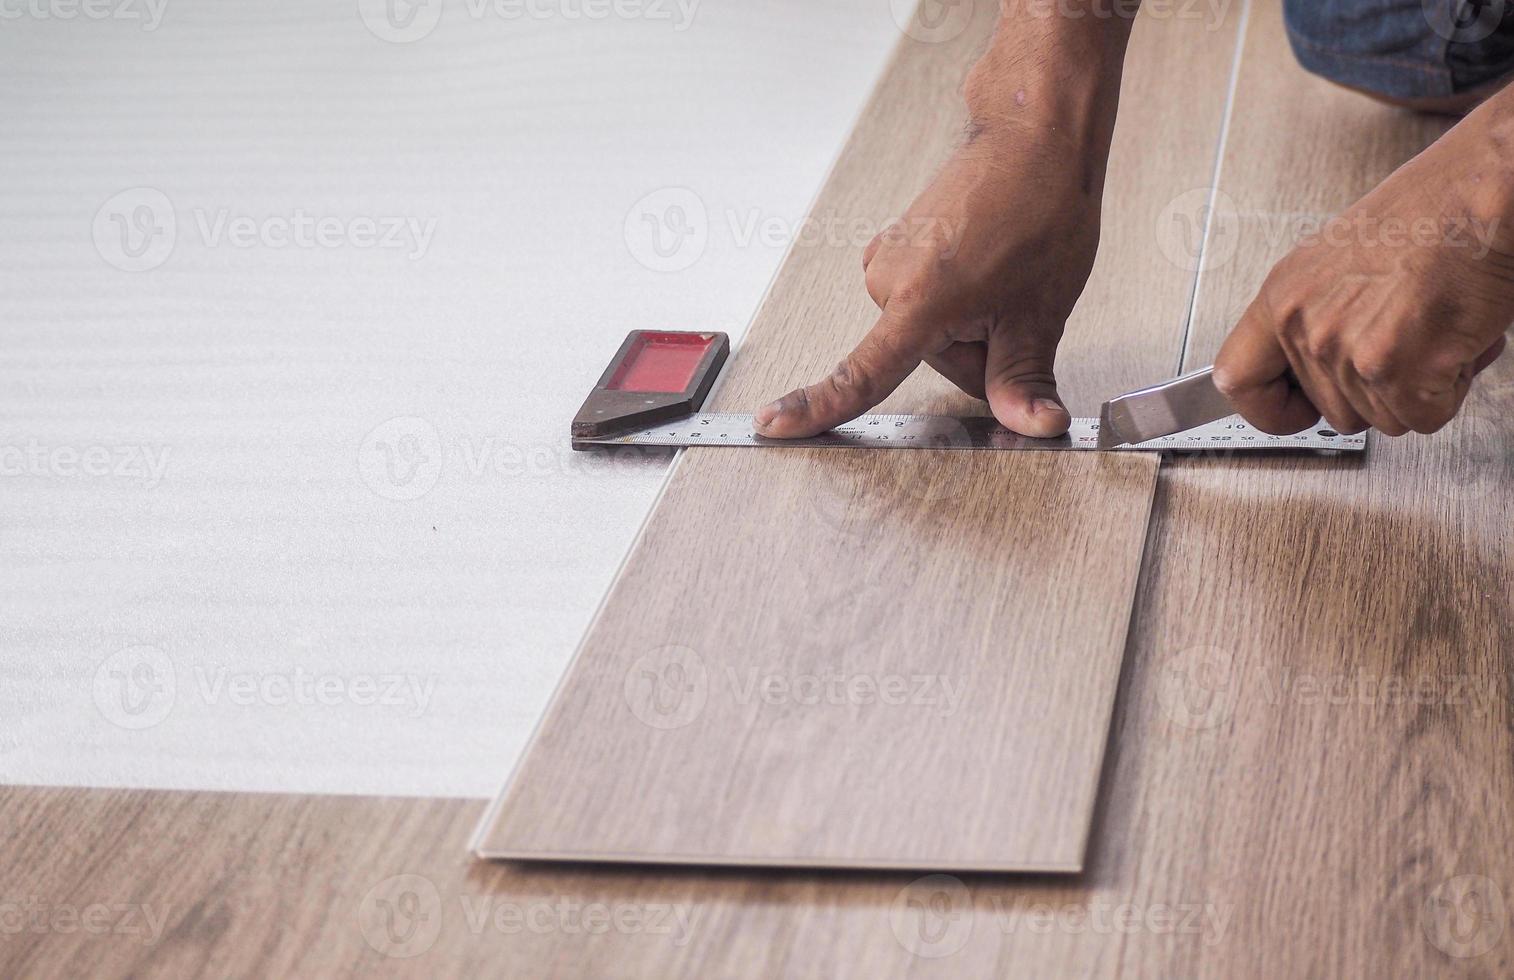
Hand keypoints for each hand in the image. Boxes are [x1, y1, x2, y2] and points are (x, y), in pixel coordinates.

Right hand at [753, 16, 1131, 439]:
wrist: (1031, 139)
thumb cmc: (1038, 207)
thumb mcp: (1040, 313)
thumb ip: (1024, 380)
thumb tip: (1035, 424)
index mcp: (918, 301)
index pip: (861, 375)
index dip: (817, 407)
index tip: (774, 425)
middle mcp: (888, 280)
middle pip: (927, 361)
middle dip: (975, 350)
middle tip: (1014, 306)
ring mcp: (888, 260)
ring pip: (926, 333)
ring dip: (967, 322)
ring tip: (1003, 277)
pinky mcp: (894, 248)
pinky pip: (921, 302)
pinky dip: (954, 298)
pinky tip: (984, 266)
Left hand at [1214, 99, 1513, 435]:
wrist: (1480, 191)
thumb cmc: (1428, 217)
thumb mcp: (1336, 264)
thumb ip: (1314, 320)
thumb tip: (1315, 374)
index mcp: (1282, 297)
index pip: (1237, 379)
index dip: (1270, 408)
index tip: (1297, 410)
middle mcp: (1305, 324)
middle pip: (1333, 411)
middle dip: (1376, 390)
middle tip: (1406, 339)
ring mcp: (1347, 350)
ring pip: (1383, 419)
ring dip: (1418, 386)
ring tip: (1431, 327)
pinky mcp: (1396, 368)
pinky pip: (1422, 418)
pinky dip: (1449, 390)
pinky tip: (1452, 341)